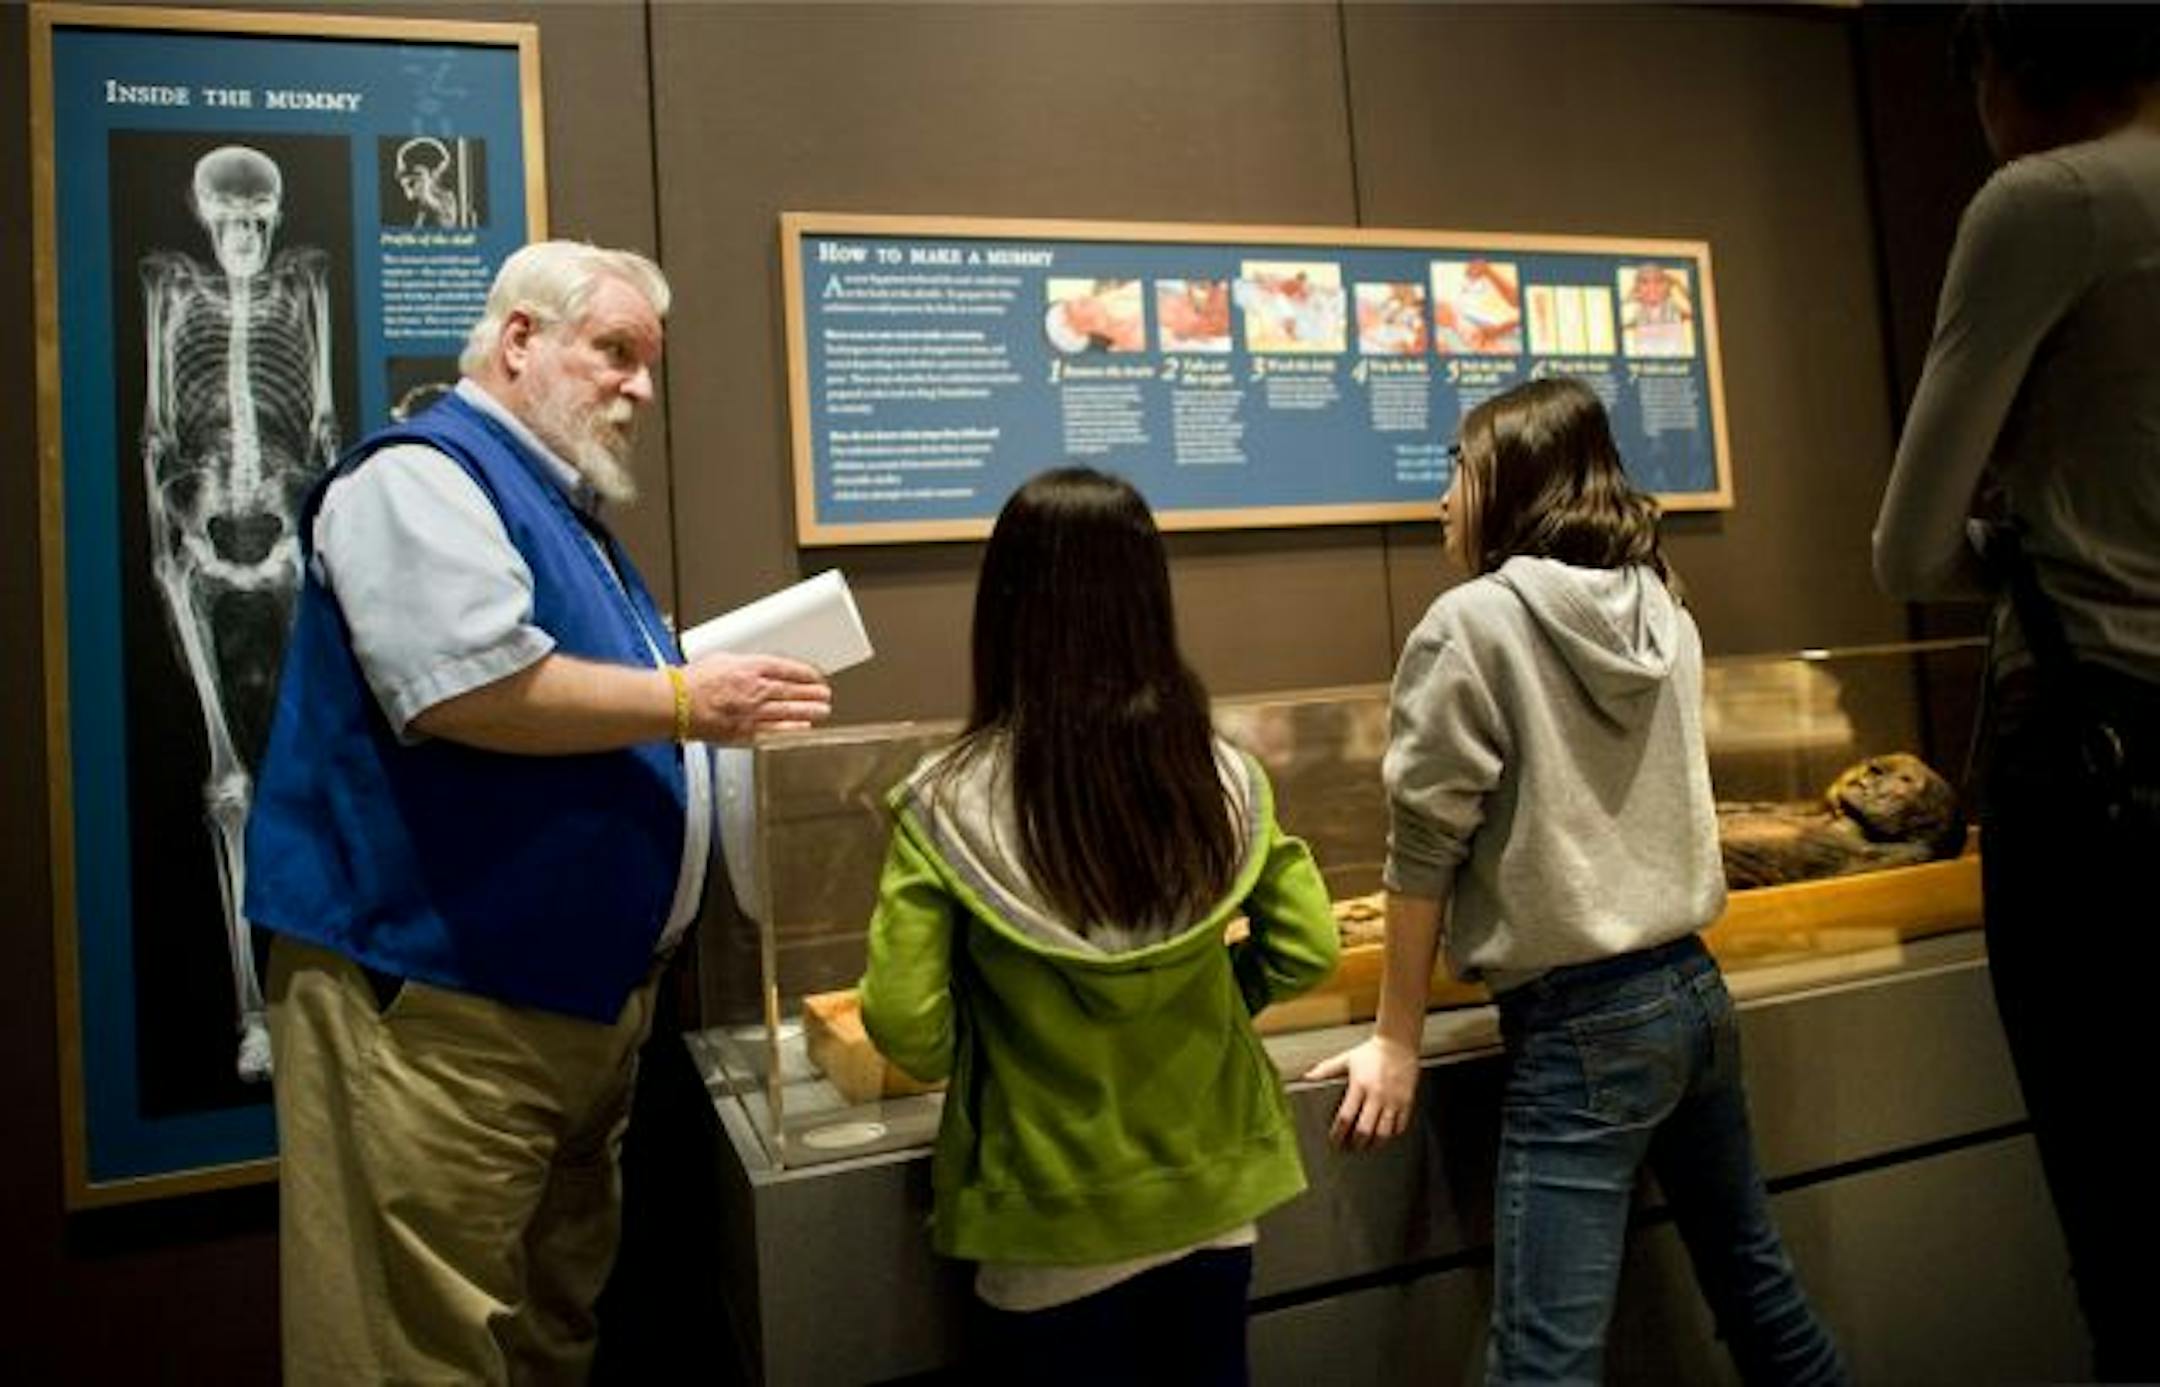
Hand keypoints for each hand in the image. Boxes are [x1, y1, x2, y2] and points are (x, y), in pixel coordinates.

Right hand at [683, 652, 831, 742]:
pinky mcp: (745, 731)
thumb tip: (759, 668)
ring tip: (823, 711)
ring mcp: (752, 712)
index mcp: (750, 667)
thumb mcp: (722, 659)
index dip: (805, 673)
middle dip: (812, 693)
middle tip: (826, 695)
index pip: (787, 668)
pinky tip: (803, 729)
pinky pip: (775, 730)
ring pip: (788, 711)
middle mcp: (756, 689)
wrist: (675, 704)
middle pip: (792, 691)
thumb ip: (744, 664)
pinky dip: (792, 730)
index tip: (816, 676)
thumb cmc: (691, 681)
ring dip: (809, 711)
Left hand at [1305, 1035, 1418, 1150]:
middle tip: (1351, 1148)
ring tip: (1368, 1146)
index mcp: (1359, 1086)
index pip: (1346, 1116)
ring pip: (1384, 1132)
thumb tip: (1307, 1077)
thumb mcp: (1346, 1059)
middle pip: (1364, 1129)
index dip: (1338, 1133)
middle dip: (1356, 1143)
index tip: (1335, 1141)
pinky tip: (1386, 1135)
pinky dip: (1392, 1134)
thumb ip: (1326, 1069)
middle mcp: (1376, 1095)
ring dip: (1374, 1143)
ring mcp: (1393, 1100)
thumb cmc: (1371, 1052)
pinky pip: (1400, 1125)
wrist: (1398, 1043)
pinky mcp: (1406, 1101)